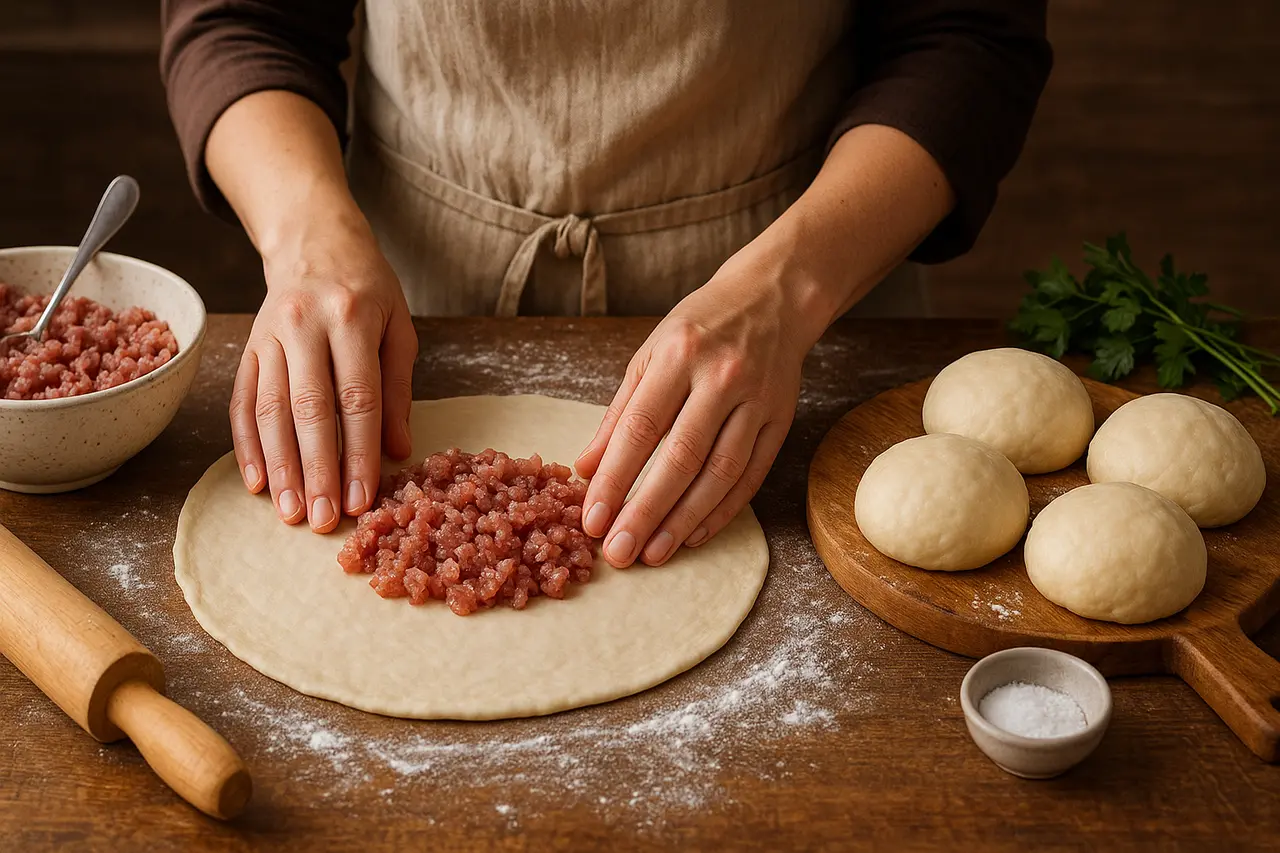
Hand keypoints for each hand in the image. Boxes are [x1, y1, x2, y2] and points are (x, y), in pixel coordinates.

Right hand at [230, 214, 416, 531]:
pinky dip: (246, 445)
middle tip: (323, 519)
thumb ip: (396, 388)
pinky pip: (242, 400)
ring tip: (289, 512)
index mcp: (352, 318)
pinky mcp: (246, 346)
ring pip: (270, 409)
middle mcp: (304, 325)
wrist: (313, 241)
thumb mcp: (399, 326)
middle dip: (316, 470)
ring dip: (279, 467)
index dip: (359, 453)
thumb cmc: (368, 289)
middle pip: (309, 409)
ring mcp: (268, 335)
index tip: (364, 498)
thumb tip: (398, 450)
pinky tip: (256, 481)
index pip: (357, 397)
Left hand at [575, 249, 825, 566]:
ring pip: (720, 473)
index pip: (640, 428)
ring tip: (654, 554)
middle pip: (680, 457)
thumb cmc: (699, 328)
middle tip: (620, 554)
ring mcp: (756, 400)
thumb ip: (619, 413)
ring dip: (684, 520)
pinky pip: (751, 475)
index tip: (593, 520)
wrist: (772, 299)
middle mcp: (721, 377)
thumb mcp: (649, 356)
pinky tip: (694, 534)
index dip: (615, 479)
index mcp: (678, 355)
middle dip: (646, 512)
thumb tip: (587, 469)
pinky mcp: (781, 420)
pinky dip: (722, 510)